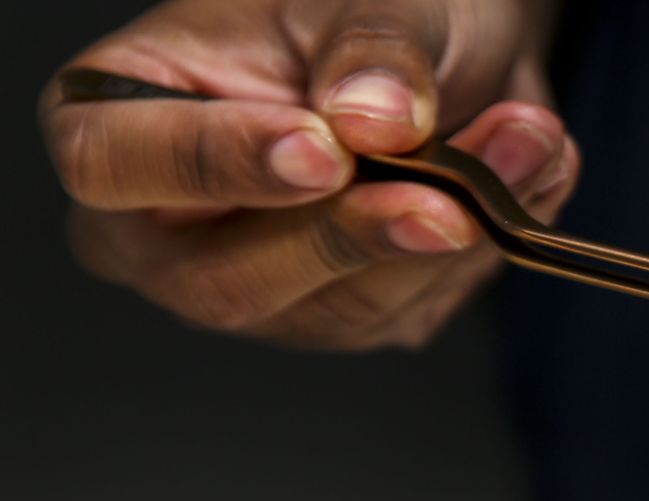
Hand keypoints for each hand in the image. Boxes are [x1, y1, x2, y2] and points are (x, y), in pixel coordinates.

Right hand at [40, 0, 579, 349]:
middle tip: (446, 197)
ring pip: (341, 309)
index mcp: (117, 118)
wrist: (440, 40)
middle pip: (228, 281)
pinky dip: (487, 243)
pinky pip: (415, 306)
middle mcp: (171, 229)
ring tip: (523, 140)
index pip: (113, 167)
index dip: (214, 165)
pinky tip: (527, 170)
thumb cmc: (356, 11)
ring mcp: (261, 287)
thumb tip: (375, 119)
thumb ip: (370, 48)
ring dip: (453, 233)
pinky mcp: (349, 314)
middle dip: (353, 236)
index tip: (320, 150)